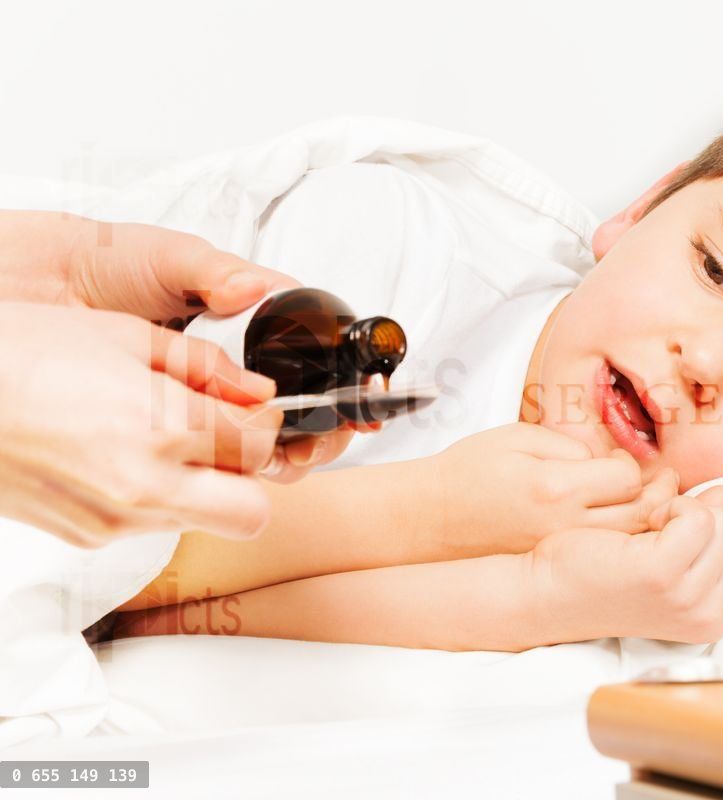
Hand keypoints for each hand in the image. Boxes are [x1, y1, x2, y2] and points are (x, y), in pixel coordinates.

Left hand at [0, 210, 357, 478]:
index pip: (321, 362)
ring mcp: (216, 394)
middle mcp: (246, 360)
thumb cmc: (111, 263)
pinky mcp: (183, 422)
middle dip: (317, 437)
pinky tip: (227, 466)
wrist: (47, 287)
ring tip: (266, 460)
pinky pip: (216, 453)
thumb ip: (215, 271)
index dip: (341, 394)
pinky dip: (229, 466)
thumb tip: (251, 287)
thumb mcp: (170, 257)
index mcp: (260, 318)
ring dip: (277, 457)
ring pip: (266, 442)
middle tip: (304, 447)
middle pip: (305, 412)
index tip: (353, 414)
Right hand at [0, 302, 282, 546]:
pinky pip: (149, 525)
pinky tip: (114, 455)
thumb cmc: (17, 352)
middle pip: (251, 512)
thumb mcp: (123, 335)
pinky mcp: (87, 536)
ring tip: (158, 439)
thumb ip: (203, 368)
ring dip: (203, 487)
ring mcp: (115, 519)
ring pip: (201, 521)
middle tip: (222, 439)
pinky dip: (152, 496)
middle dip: (248, 477)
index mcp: (161, 426)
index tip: (248, 408)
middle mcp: (145, 485)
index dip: (262, 424)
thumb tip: (255, 390)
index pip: (259, 446)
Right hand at [429, 422, 679, 556]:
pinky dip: (624, 543)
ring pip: (629, 542)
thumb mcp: (519, 436)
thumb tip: (608, 461)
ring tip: (647, 502)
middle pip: (640, 515)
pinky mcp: (554, 565)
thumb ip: (571, 445)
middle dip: (658, 495)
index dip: (633, 463)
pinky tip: (619, 525)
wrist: (430, 518)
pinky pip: (605, 557)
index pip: (627, 477)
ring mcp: (560, 550)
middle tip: (662, 481)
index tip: (619, 458)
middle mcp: (563, 525)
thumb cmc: (470, 470)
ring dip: (647, 522)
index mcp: (556, 486)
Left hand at [530, 485, 722, 643]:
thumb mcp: (670, 558)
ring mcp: (687, 599)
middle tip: (657, 531)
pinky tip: (643, 521)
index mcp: (716, 619)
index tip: (673, 540)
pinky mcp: (662, 574)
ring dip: (685, 510)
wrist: (549, 593)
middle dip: (703, 517)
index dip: (713, 531)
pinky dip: (672, 504)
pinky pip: (698, 515)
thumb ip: (707, 532)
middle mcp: (709, 617)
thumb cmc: (606, 571)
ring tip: (648, 527)